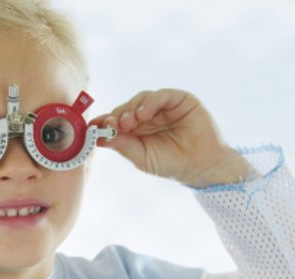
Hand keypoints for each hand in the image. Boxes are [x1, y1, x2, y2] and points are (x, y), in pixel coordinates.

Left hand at [90, 89, 251, 186]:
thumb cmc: (171, 164)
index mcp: (137, 129)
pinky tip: (143, 114)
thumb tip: (98, 138)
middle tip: (112, 125)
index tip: (93, 127)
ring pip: (141, 98)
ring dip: (131, 108)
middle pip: (126, 107)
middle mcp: (149, 115)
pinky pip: (161, 95)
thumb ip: (121, 145)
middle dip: (117, 116)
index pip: (116, 120)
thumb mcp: (141, 156)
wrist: (201, 166)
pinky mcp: (180, 100)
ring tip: (129, 122)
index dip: (104, 121)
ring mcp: (164, 107)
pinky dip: (150, 102)